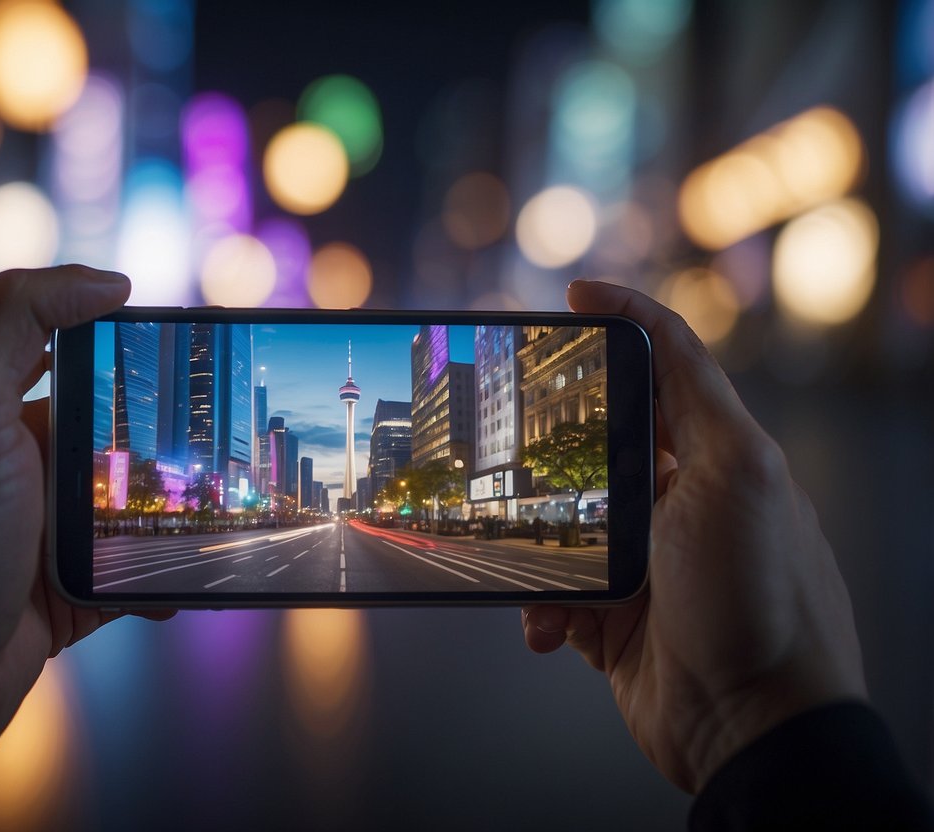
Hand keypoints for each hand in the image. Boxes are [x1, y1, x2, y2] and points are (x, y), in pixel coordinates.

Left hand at [0, 266, 172, 778]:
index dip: (111, 333)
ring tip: (216, 506)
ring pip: (121, 502)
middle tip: (213, 429)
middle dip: (157, 429)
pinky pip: (124, 570)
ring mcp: (31, 530)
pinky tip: (183, 577)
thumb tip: (105, 282)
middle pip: (101, 425)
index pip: (53, 343)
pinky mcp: (55, 591)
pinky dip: (158, 574)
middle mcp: (4, 463)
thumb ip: (17, 317)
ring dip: (168, 508)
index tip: (176, 340)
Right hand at [522, 280, 865, 792]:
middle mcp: (676, 503)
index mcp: (714, 458)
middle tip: (501, 441)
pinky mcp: (611, 617)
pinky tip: (550, 628)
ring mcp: (641, 562)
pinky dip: (541, 609)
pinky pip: (551, 594)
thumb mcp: (740, 475)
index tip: (571, 297)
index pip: (666, 370)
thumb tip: (655, 327)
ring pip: (556, 525)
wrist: (751, 723)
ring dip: (536, 551)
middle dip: (547, 451)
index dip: (622, 323)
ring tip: (539, 573)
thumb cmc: (759, 599)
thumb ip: (698, 398)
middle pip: (592, 446)